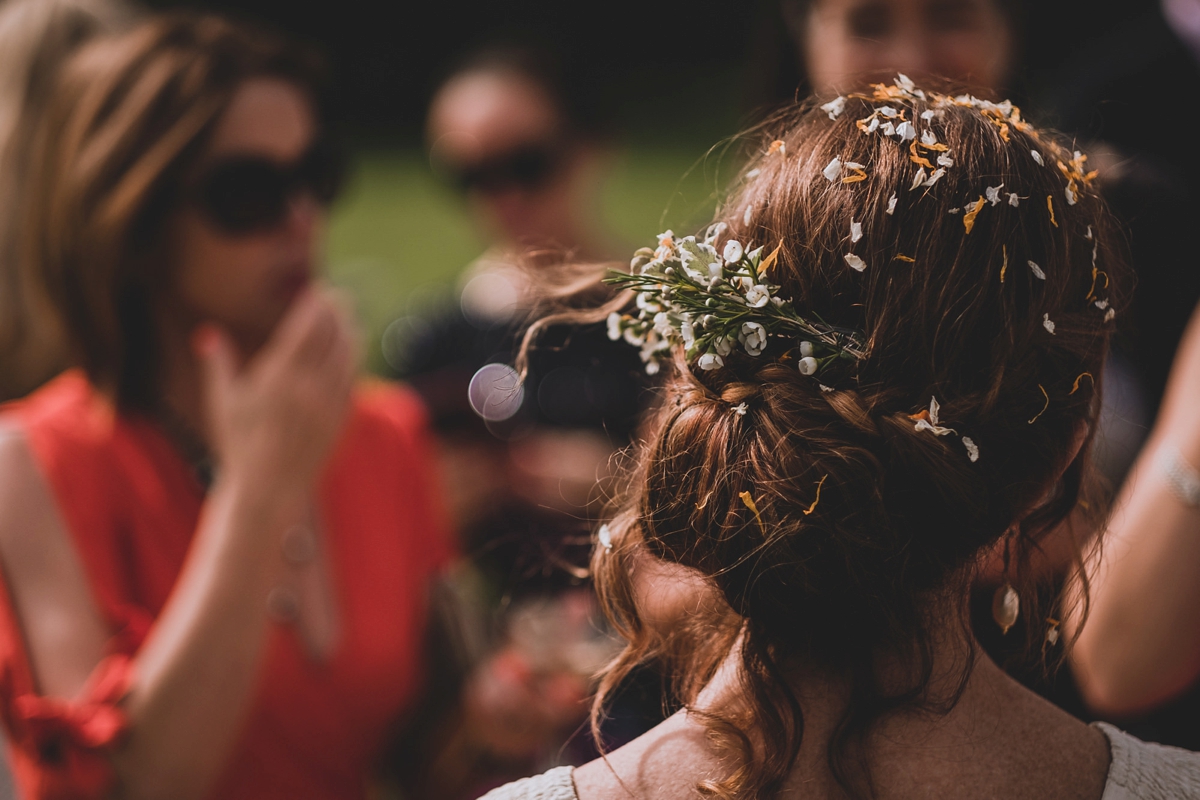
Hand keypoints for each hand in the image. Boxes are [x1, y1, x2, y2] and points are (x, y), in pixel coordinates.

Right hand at [194, 287, 358, 495]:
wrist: (268, 488)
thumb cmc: (238, 444)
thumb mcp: (223, 401)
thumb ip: (219, 363)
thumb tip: (208, 333)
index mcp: (278, 376)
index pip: (306, 328)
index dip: (315, 305)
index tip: (318, 290)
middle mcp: (308, 387)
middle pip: (331, 336)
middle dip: (336, 312)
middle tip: (336, 297)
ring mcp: (328, 403)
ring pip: (347, 356)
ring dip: (349, 333)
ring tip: (346, 320)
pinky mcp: (341, 418)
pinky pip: (351, 380)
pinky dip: (352, 360)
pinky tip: (349, 352)